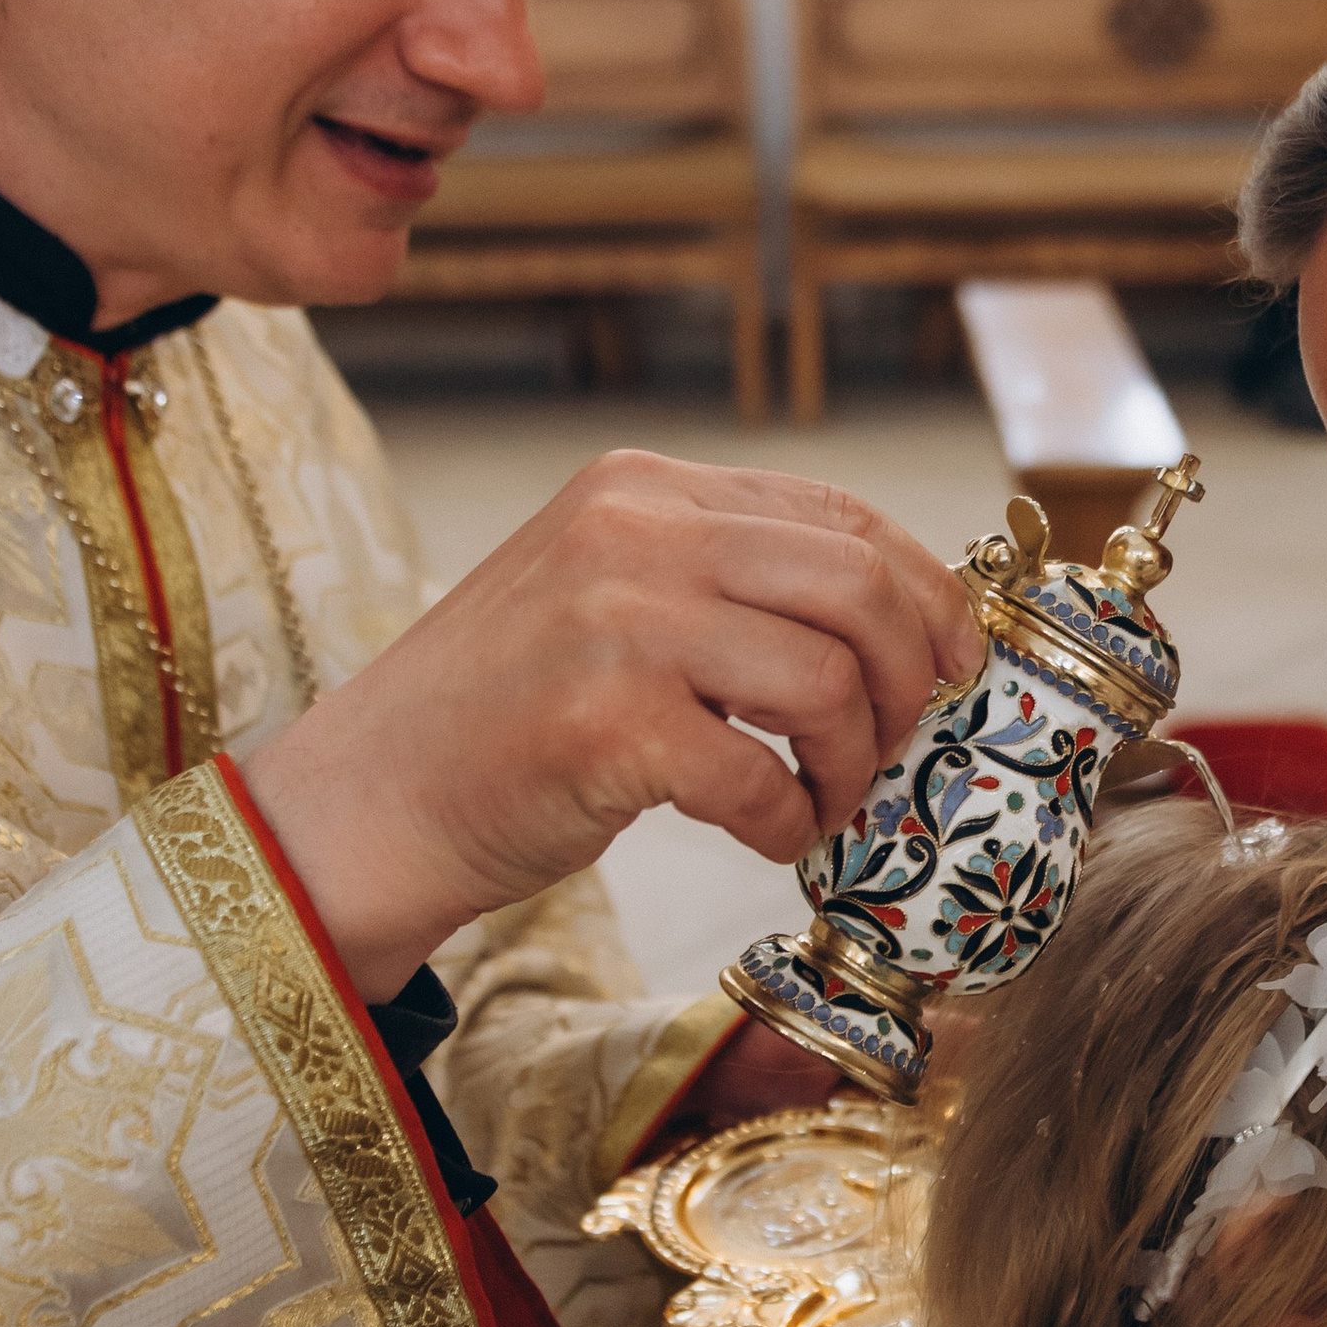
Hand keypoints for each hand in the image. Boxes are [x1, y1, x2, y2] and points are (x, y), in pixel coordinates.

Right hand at [242, 452, 980, 997]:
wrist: (370, 801)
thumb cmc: (505, 719)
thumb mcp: (611, 600)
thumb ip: (727, 586)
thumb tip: (896, 626)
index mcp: (641, 491)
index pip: (838, 517)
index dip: (925, 595)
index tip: (956, 665)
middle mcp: (630, 534)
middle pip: (855, 587)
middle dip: (912, 679)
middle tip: (908, 747)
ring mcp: (616, 623)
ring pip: (825, 681)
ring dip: (854, 763)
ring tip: (830, 803)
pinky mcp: (606, 723)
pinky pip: (762, 776)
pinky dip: (787, 822)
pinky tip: (766, 836)